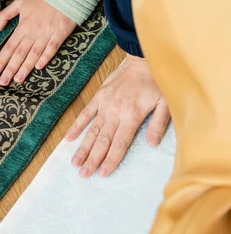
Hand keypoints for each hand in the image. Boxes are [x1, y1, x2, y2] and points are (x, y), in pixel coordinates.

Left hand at [0, 0, 76, 84]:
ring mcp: (47, 31)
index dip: (0, 61)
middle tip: (3, 82)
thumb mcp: (19, 3)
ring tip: (18, 79)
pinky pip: (52, 46)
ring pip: (34, 52)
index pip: (8, 47)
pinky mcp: (61, 31)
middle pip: (19, 53)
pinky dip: (46, 56)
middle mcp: (32, 31)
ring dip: (26, 67)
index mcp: (22, 25)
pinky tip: (39, 66)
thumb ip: (4, 16)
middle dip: (10, 68)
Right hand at [65, 54, 169, 177]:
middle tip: (84, 174)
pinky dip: (76, 126)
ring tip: (75, 162)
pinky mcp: (98, 97)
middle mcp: (115, 112)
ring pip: (92, 130)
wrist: (141, 60)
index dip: (111, 159)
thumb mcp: (165, 103)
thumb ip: (158, 124)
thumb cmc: (156, 82)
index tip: (103, 173)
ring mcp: (104, 104)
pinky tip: (69, 138)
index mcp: (132, 116)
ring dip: (83, 147)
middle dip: (93, 159)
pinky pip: (85, 113)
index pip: (120, 143)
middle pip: (102, 140)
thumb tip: (152, 144)